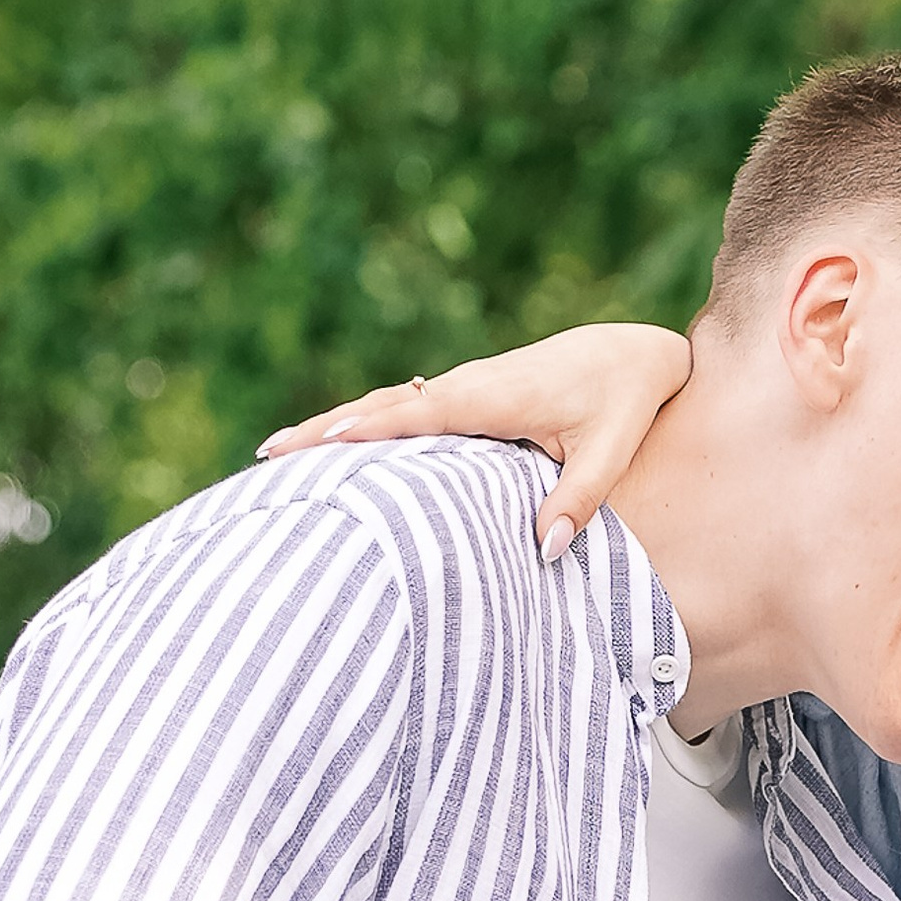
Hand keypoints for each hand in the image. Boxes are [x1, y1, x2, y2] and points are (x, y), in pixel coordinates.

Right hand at [258, 322, 692, 557]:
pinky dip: (364, 424)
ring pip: (385, 406)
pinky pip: (404, 410)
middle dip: (324, 428)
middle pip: (381, 407)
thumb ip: (580, 499)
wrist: (632, 352)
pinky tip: (333, 444)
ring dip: (333, 426)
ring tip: (280, 452)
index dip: (370, 428)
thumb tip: (546, 549)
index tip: (321, 442)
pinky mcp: (467, 397)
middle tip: (268, 454)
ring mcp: (462, 388)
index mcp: (492, 396)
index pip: (418, 414)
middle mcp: (466, 386)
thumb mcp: (610, 451)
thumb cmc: (623, 399)